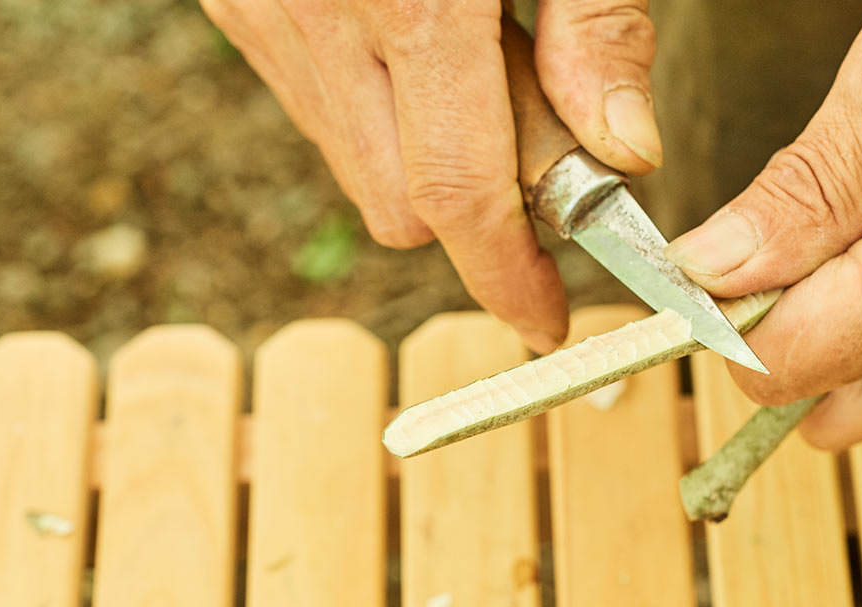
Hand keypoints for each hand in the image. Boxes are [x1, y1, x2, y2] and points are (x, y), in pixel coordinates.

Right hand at [199, 0, 661, 352]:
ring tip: (472, 63)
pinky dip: (376, 109)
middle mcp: (315, 16)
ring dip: (427, 156)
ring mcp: (261, 12)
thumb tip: (626, 154)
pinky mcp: (235, 1)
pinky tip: (410, 38)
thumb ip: (598, 22)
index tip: (541, 320)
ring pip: (353, 163)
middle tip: (542, 138)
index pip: (458, 195)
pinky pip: (312, 105)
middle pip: (402, 205)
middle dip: (479, 207)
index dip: (504, 278)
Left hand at [664, 0, 861, 448]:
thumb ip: (796, 194)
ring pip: (846, 384)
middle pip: (809, 380)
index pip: (780, 363)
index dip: (725, 317)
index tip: (714, 260)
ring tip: (861, 222)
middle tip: (804, 220)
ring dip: (824, 319)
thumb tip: (708, 273)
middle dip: (778, 312)